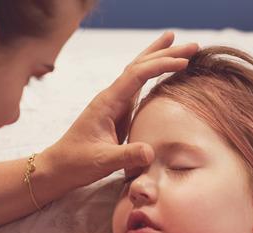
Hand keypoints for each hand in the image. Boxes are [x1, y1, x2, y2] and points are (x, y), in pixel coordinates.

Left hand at [43, 32, 197, 187]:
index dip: (160, 66)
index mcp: (107, 102)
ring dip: (158, 58)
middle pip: (139, 65)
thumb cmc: (78, 163)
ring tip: (178, 45)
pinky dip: (153, 74)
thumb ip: (126, 156)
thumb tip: (150, 152)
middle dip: (165, 53)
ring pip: (138, 72)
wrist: (60, 167)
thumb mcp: (103, 161)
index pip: (136, 74)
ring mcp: (115, 103)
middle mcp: (111, 97)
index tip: (184, 62)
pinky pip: (138, 86)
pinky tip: (162, 71)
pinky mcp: (118, 112)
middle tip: (193, 45)